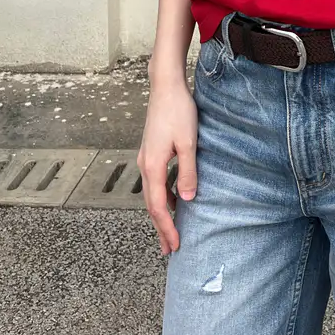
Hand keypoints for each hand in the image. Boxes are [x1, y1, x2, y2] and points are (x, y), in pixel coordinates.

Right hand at [137, 77, 198, 255]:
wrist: (166, 86)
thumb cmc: (178, 111)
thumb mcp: (189, 143)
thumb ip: (187, 172)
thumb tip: (188, 199)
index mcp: (152, 166)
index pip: (158, 207)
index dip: (166, 228)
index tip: (174, 246)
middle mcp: (145, 165)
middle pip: (151, 204)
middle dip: (160, 227)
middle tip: (169, 249)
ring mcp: (146, 158)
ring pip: (152, 194)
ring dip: (161, 213)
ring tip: (170, 230)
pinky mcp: (151, 151)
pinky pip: (155, 181)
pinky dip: (162, 196)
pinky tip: (175, 200)